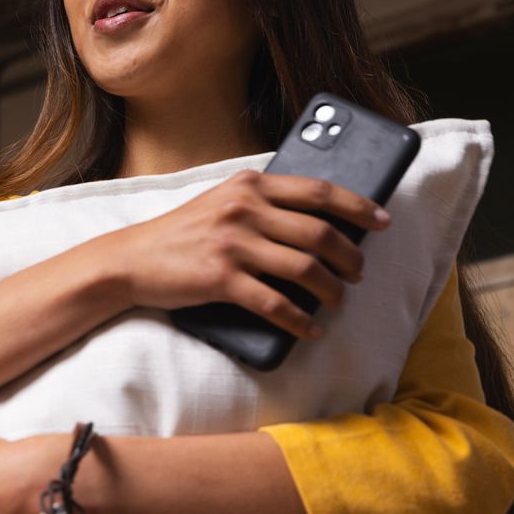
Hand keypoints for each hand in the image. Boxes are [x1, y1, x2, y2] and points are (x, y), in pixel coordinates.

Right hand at [99, 169, 389, 337]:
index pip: (319, 191)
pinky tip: (310, 329)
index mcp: (250, 184)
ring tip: (338, 300)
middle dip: (350, 256)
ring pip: (305, 269)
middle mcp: (244, 209)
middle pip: (320, 232)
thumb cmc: (183, 233)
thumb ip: (262, 203)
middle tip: (358, 273)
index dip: (358, 206)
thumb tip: (318, 223)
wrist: (131, 260)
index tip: (382, 221)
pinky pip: (276, 304)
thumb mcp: (222, 201)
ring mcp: (233, 244)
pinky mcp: (221, 279)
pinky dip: (300, 322)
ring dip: (332, 291)